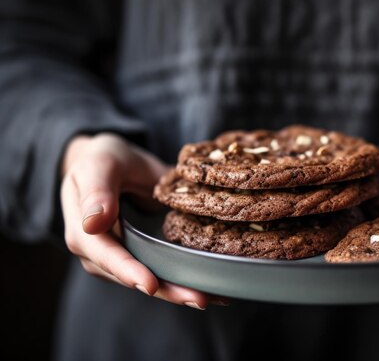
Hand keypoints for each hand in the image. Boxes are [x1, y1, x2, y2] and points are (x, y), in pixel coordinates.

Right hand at [60, 133, 228, 308]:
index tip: (150, 285)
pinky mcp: (141, 257)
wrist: (108, 163)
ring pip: (150, 282)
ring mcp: (121, 258)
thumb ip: (97, 191)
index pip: (106, 257)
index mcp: (83, 233)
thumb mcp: (99, 165)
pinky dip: (183, 281)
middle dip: (166, 291)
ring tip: (212, 298)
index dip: (129, 271)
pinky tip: (212, 289)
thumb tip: (94, 223)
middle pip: (132, 278)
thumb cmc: (102, 160)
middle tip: (199, 299)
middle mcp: (100, 254)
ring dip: (179, 292)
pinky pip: (161, 273)